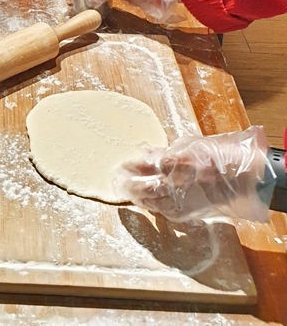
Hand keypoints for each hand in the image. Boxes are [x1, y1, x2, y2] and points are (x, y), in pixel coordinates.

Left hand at [114, 127, 272, 221]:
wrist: (242, 179)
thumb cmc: (215, 155)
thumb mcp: (190, 146)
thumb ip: (167, 152)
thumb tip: (144, 152)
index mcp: (180, 162)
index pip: (148, 164)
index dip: (132, 165)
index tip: (120, 164)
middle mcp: (180, 182)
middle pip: (146, 186)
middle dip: (128, 184)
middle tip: (116, 180)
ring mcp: (183, 199)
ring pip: (152, 202)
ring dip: (136, 197)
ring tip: (123, 191)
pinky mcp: (187, 212)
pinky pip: (163, 211)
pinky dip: (151, 206)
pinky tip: (142, 202)